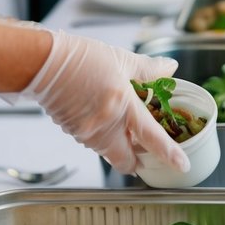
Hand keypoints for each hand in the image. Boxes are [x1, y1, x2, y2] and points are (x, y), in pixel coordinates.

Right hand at [21, 30, 187, 175]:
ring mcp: (87, 132)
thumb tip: (169, 68)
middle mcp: (105, 125)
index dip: (169, 154)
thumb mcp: (121, 58)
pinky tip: (101, 116)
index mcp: (122, 105)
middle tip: (144, 150)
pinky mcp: (72, 132)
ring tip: (121, 123)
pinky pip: (93, 142)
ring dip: (119, 145)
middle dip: (137, 161)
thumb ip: (148, 69)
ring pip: (109, 152)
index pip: (151, 137)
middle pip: (126, 161)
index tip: (181, 165)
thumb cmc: (79, 58)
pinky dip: (102, 135)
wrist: (42, 62)